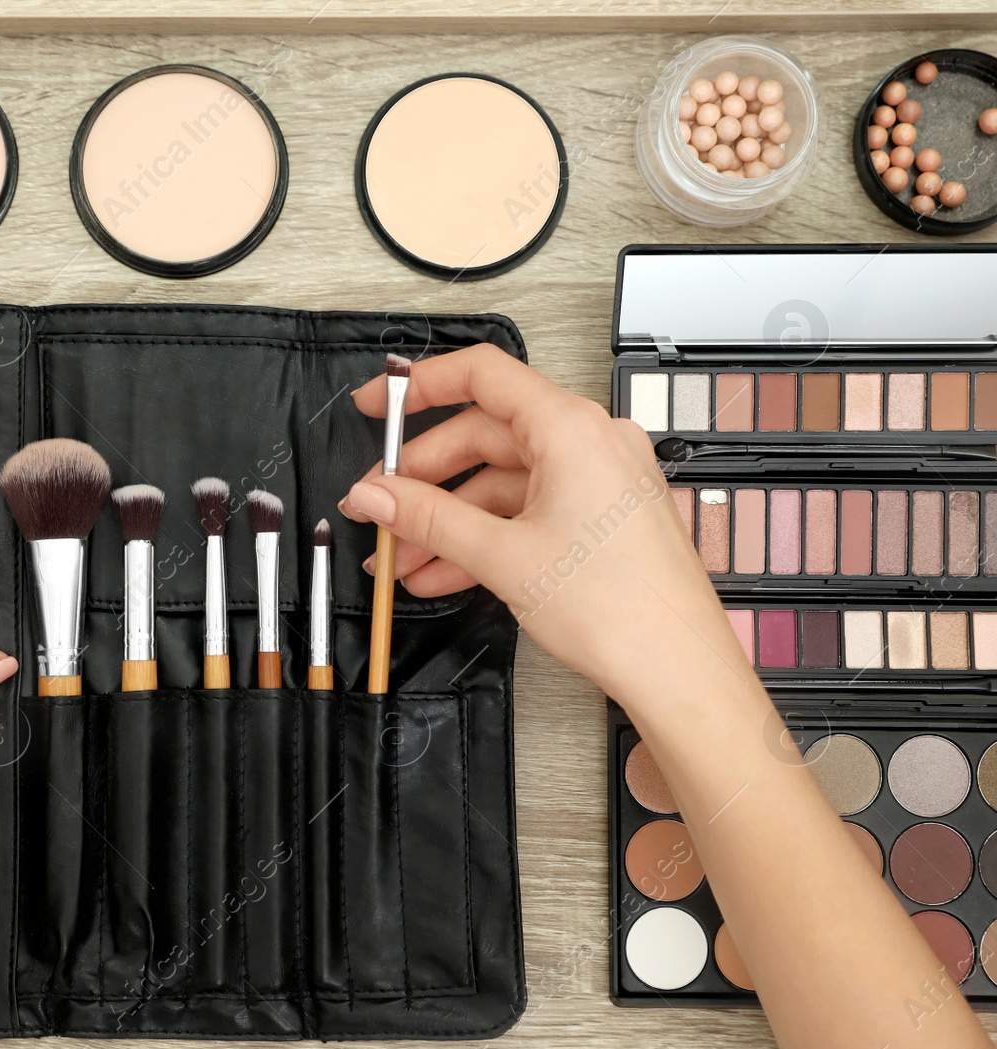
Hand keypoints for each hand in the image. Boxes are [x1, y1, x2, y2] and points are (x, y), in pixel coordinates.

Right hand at [342, 345, 747, 704]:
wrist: (677, 669)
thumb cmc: (621, 609)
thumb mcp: (502, 557)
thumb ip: (428, 518)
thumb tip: (374, 494)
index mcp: (573, 429)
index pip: (482, 376)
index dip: (419, 386)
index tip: (378, 405)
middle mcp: (590, 443)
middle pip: (483, 436)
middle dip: (423, 480)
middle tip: (379, 509)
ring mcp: (597, 481)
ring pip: (499, 484)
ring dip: (446, 522)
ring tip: (401, 560)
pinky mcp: (598, 518)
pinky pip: (525, 512)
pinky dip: (481, 538)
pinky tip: (440, 574)